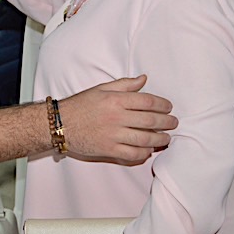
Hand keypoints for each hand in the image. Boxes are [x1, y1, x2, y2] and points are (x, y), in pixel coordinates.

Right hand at [59, 75, 177, 163]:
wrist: (60, 124)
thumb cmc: (80, 105)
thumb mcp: (101, 89)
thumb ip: (124, 84)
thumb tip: (144, 79)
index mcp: (115, 99)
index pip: (147, 101)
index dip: (163, 104)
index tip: (169, 107)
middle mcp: (116, 117)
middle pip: (150, 121)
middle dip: (167, 122)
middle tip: (174, 123)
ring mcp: (113, 135)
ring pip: (145, 139)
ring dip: (160, 139)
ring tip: (167, 138)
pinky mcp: (108, 150)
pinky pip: (132, 154)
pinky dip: (144, 153)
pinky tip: (149, 150)